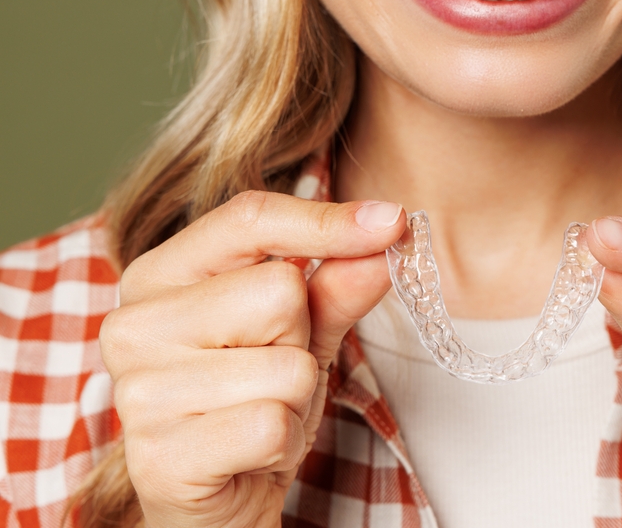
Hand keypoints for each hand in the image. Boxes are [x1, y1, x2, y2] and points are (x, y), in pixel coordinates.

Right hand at [100, 191, 405, 526]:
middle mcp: (134, 324)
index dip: (327, 220)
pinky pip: (272, 425)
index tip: (392, 221)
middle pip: (279, 291)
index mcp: (158, 275)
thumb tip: (386, 234)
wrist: (217, 500)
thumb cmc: (252, 401)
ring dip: (297, 399)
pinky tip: (253, 453)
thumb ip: (337, 285)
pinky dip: (284, 442)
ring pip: (286, 367)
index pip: (248, 218)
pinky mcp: (159, 459)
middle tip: (272, 372)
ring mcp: (139, 392)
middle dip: (301, 339)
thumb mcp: (301, 334)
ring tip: (262, 413)